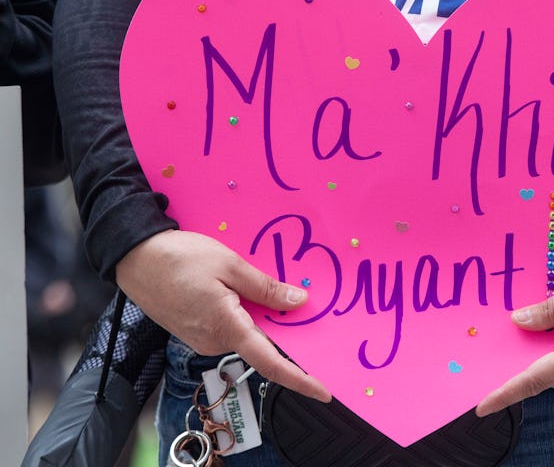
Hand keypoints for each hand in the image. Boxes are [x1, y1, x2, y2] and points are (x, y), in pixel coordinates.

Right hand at [115, 229, 330, 401]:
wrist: (135, 257)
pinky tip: (248, 295)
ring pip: (245, 336)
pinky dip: (246, 318)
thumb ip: (266, 288)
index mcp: (226, 327)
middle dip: (285, 335)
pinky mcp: (195, 331)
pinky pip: (230, 329)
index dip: (299, 379)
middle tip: (308, 315)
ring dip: (262, 321)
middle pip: (261, 347)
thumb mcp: (230, 265)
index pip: (270, 363)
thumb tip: (298, 303)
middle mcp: (214, 341)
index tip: (323, 391)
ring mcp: (202, 339)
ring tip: (273, 293)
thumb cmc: (180, 258)